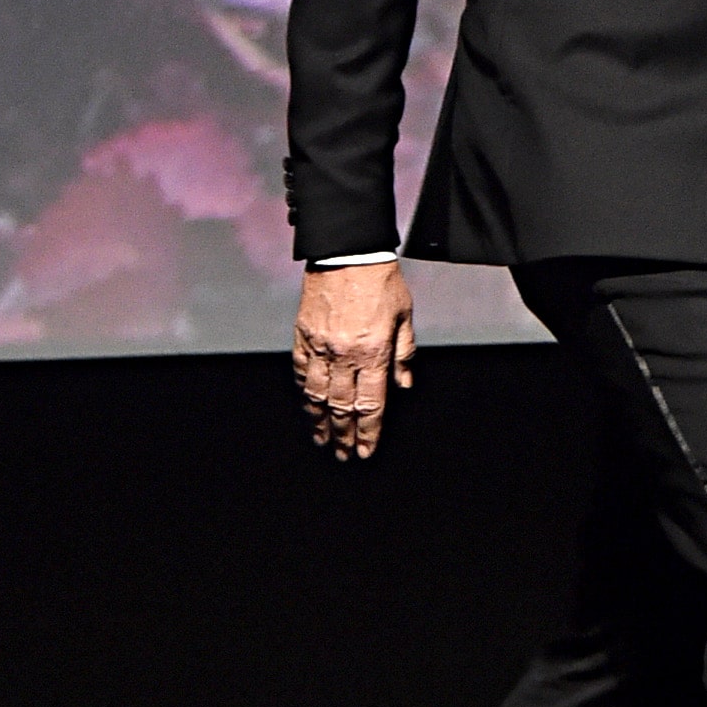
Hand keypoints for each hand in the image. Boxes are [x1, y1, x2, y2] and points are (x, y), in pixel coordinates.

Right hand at [292, 261, 415, 460]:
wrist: (347, 252)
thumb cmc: (380, 281)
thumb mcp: (404, 317)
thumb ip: (404, 354)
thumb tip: (405, 385)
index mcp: (374, 352)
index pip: (371, 404)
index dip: (368, 432)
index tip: (364, 451)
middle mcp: (345, 355)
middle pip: (342, 406)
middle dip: (343, 434)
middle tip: (342, 454)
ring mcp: (320, 346)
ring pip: (317, 394)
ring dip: (320, 421)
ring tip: (322, 439)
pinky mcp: (303, 335)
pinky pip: (301, 371)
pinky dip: (303, 392)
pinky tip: (307, 405)